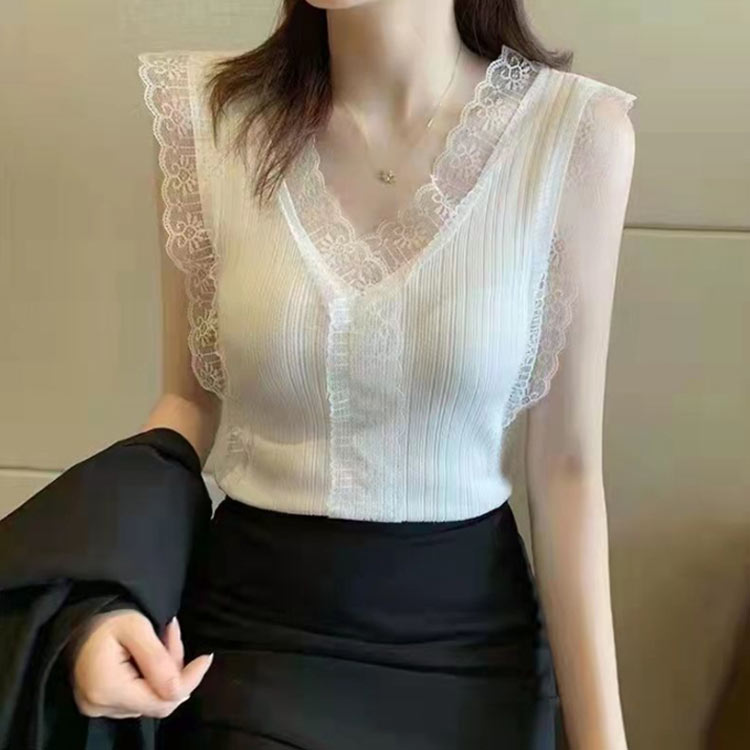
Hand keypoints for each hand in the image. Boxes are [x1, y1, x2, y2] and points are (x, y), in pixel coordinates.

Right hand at [68, 608, 212, 718]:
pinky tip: (149, 652)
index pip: (161, 701)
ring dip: (165, 671)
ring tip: (162, 637)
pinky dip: (151, 676)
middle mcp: (100, 705)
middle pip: (158, 700)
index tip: (206, 658)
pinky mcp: (99, 702)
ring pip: (150, 698)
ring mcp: (97, 707)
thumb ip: (158, 660)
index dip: (188, 681)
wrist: (77, 614)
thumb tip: (181, 690)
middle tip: (172, 635)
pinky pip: (137, 696)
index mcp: (108, 689)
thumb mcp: (137, 628)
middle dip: (176, 670)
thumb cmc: (107, 614)